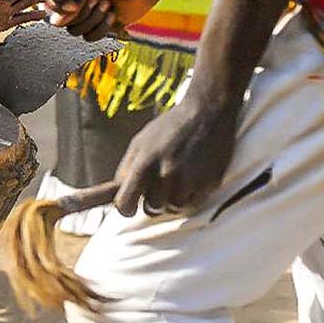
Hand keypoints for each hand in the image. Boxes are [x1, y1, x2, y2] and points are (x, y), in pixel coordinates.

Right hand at [43, 0, 160, 40]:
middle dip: (82, 12)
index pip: (51, 3)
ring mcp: (87, 15)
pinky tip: (113, 15)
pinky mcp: (100, 26)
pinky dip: (102, 28)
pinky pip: (90, 37)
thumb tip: (55, 21)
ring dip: (93, 19)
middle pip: (63, 21)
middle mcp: (75, 1)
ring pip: (76, 31)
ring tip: (107, 5)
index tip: (74, 3)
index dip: (60, 7)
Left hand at [114, 90, 238, 216]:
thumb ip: (126, 169)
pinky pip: (193, 205)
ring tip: (177, 178)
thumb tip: (114, 195)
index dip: (125, 207)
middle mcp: (165, 173)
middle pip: (151, 209)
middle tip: (159, 183)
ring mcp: (188, 180)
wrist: (207, 113)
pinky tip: (192, 178)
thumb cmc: (169, 128)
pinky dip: (190, 197)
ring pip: (173, 209)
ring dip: (173, 199)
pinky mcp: (209, 184)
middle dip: (152, 200)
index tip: (129, 206)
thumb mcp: (140, 143)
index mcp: (144, 163)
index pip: (125, 202)